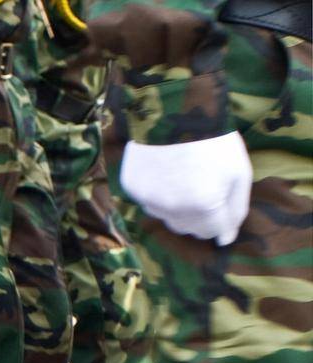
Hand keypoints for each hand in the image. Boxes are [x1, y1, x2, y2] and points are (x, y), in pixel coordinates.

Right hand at [120, 133, 251, 245]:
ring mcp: (151, 202)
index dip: (222, 222)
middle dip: (201, 216)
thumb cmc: (214, 141)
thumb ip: (235, 209)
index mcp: (206, 205)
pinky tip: (166, 174)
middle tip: (205, 189)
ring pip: (168, 219)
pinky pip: (151, 204)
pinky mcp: (134, 191)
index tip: (223, 210)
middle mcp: (176, 210)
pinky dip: (160, 196)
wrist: (173, 112)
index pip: (215, 232)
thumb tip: (226, 239)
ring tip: (185, 180)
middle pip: (191, 229)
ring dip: (179, 208)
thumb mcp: (239, 172)